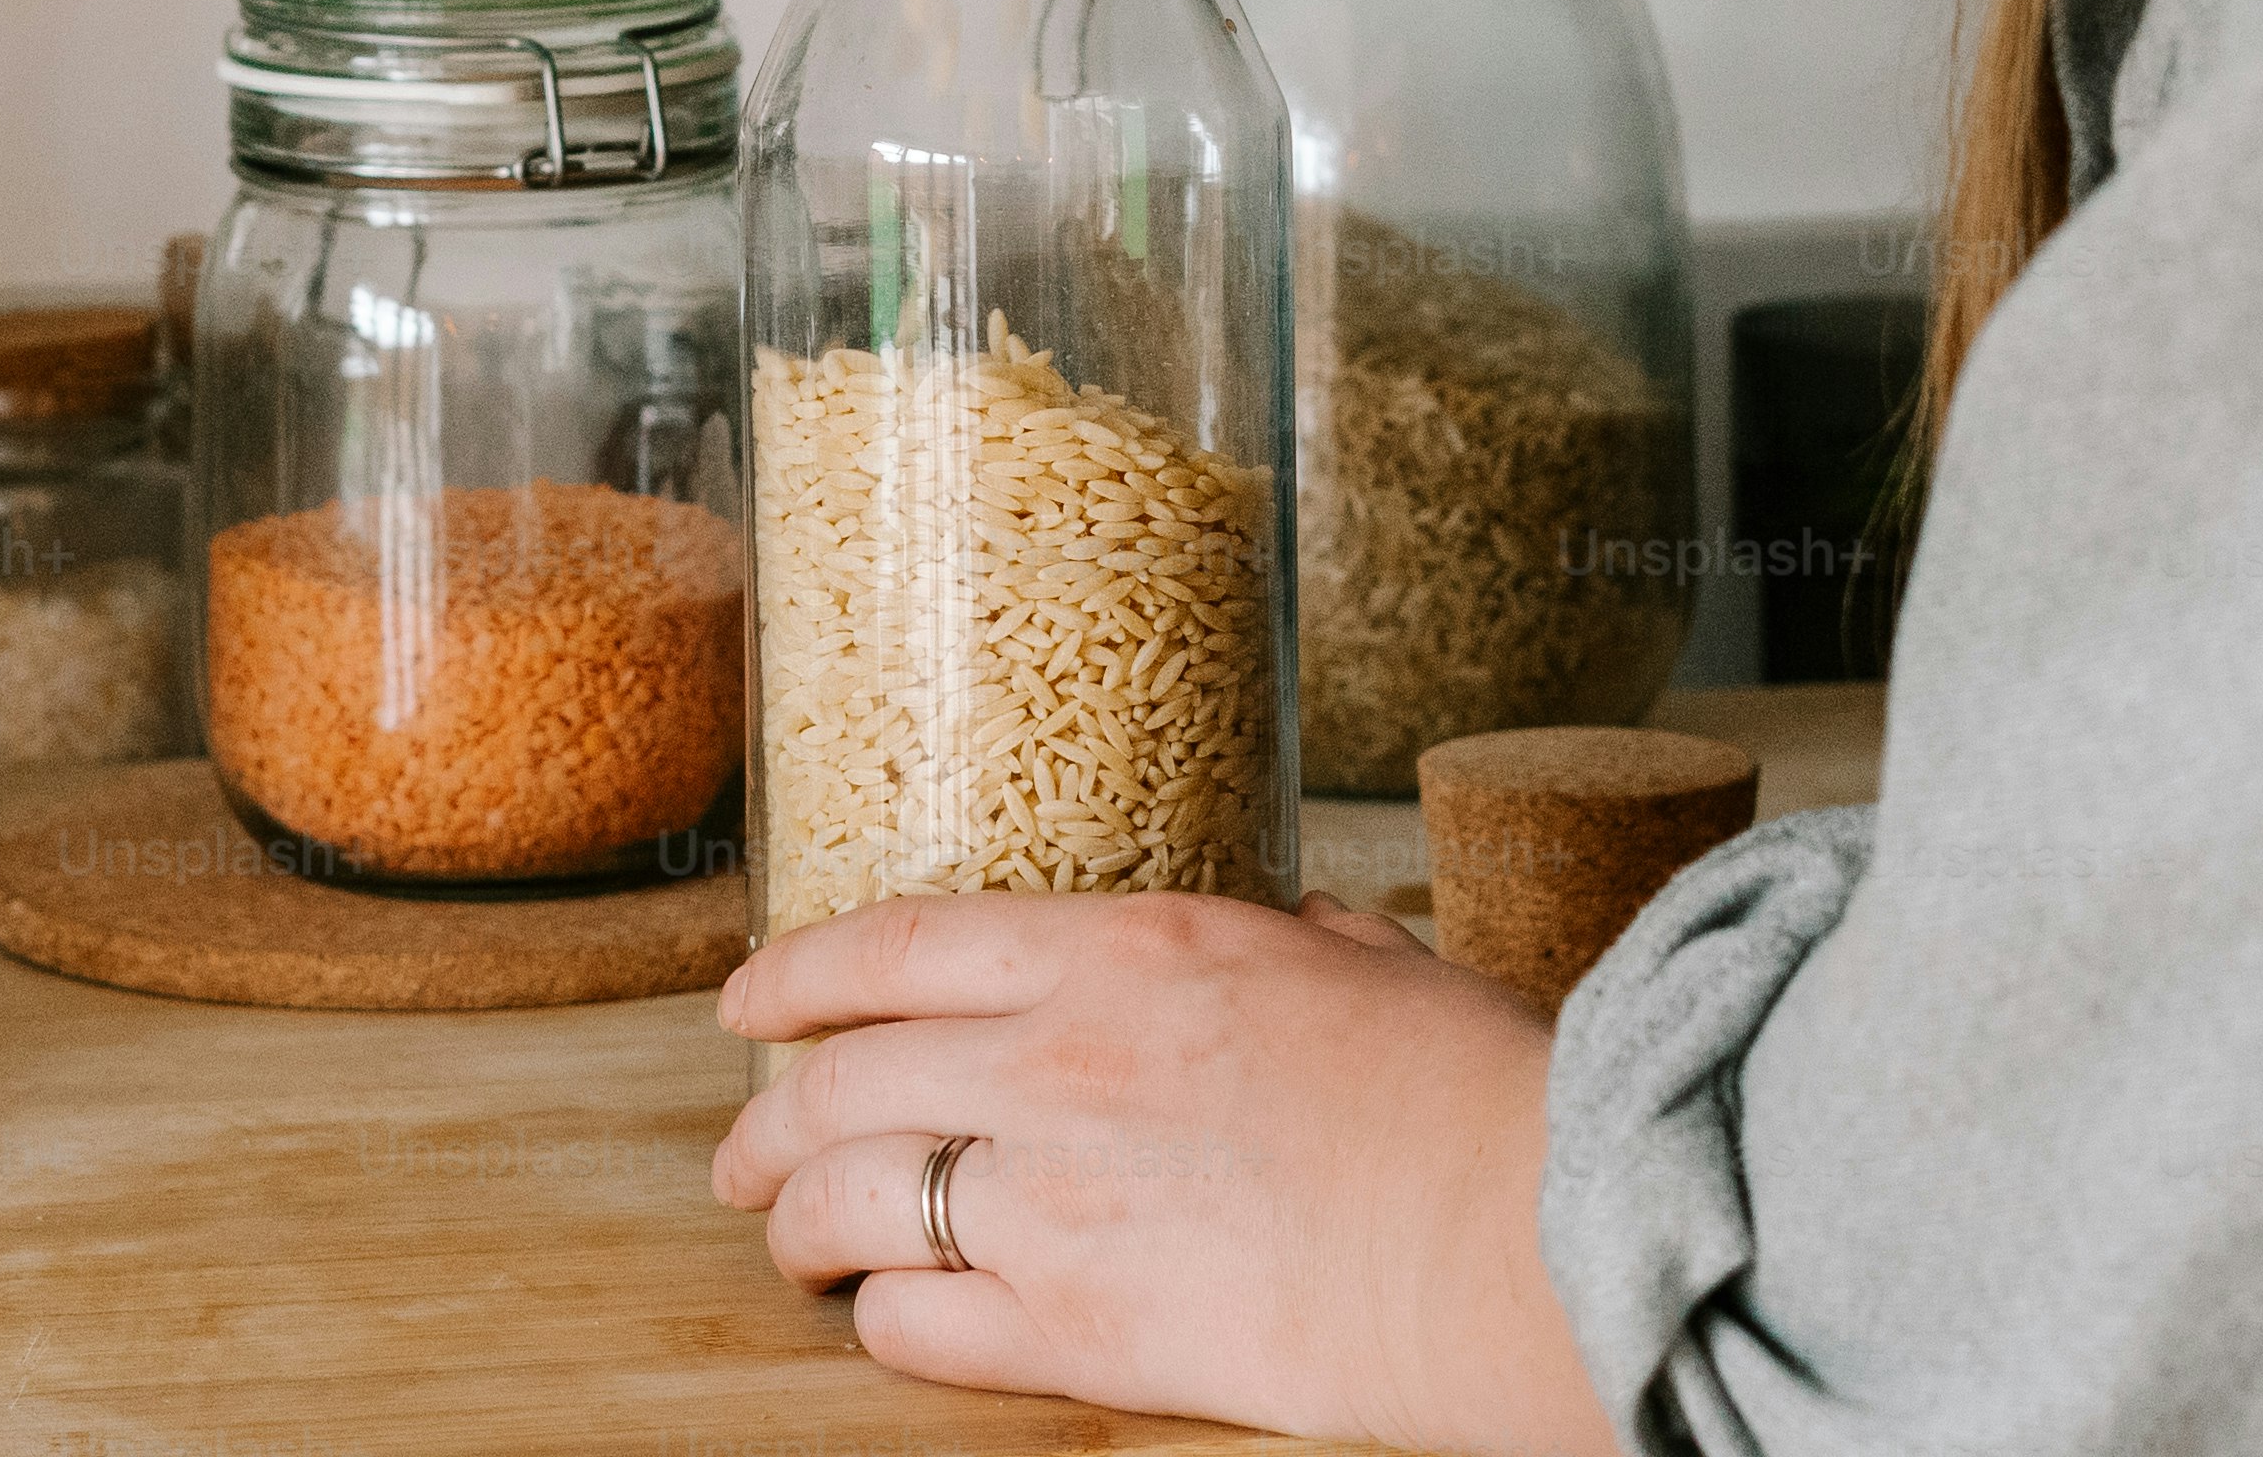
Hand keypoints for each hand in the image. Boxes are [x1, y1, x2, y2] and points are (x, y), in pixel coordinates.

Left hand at [709, 887, 1620, 1456]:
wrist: (1518, 1232)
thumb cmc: (1476, 1097)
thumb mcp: (1370, 966)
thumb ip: (1300, 946)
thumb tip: (1303, 934)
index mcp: (1126, 950)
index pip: (899, 944)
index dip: (797, 972)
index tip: (747, 999)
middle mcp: (1059, 1058)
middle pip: (844, 1079)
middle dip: (770, 1120)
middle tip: (744, 1152)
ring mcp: (1055, 1196)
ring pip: (852, 1197)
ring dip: (799, 1223)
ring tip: (788, 1243)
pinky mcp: (1078, 1327)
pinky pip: (917, 1322)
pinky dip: (882, 1322)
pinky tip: (883, 1321)